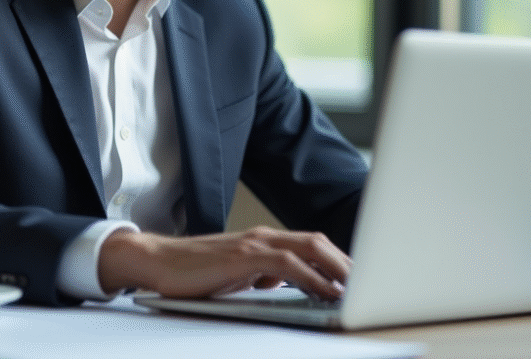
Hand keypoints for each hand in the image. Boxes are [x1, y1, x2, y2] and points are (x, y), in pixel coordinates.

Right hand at [97, 226, 349, 300]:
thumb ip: (264, 275)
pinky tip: (326, 292)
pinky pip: (288, 264)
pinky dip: (312, 278)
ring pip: (310, 248)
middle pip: (319, 242)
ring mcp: (254, 244)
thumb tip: (289, 285)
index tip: (360, 278)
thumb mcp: (237, 276)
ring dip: (338, 268)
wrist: (157, 262)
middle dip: (348, 263)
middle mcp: (264, 237)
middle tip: (373, 283)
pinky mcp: (243, 257)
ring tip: (359, 289)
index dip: (340, 259)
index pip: (312, 245)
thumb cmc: (194, 273)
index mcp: (265, 241)